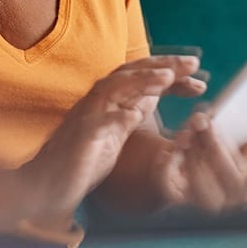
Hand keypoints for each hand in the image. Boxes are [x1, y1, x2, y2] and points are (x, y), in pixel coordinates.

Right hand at [20, 56, 190, 216]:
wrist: (48, 183)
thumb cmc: (83, 159)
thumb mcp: (116, 132)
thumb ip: (130, 112)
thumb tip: (151, 96)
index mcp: (111, 100)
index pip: (143, 77)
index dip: (171, 73)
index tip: (198, 77)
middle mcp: (99, 101)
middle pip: (132, 72)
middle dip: (163, 65)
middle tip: (193, 63)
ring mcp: (88, 116)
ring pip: (114, 87)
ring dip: (141, 80)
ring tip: (168, 76)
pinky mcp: (80, 137)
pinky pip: (98, 123)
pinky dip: (115, 117)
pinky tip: (134, 116)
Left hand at [150, 83, 246, 213]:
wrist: (185, 166)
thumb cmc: (227, 147)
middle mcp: (238, 193)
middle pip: (234, 178)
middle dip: (218, 147)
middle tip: (205, 119)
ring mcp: (210, 198)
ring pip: (203, 182)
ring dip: (195, 149)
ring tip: (191, 124)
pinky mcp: (179, 194)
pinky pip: (173, 182)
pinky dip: (172, 161)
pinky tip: (175, 143)